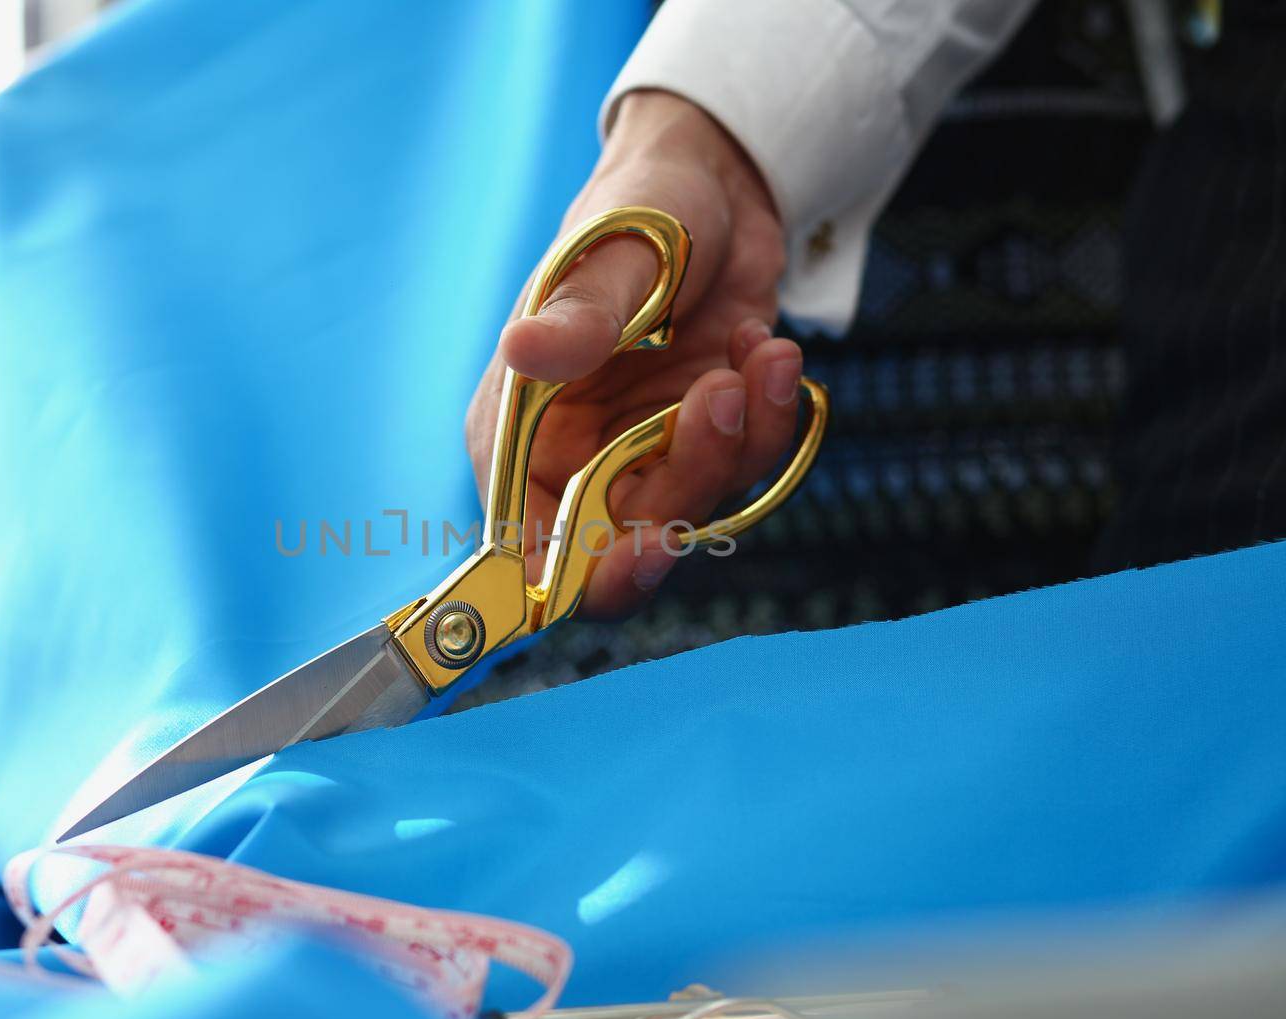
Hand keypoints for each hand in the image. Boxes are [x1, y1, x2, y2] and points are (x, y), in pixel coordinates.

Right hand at [465, 90, 804, 616]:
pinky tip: (765, 350)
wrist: (716, 182)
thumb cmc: (642, 206)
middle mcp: (572, 457)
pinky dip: (767, 418)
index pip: (531, 546)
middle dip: (687, 480)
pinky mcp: (698, 439)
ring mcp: (639, 452)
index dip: (583, 569)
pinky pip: (741, 470)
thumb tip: (523, 349)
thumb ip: (579, 318)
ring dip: (738, 437)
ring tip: (755, 349)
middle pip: (624, 544)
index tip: (651, 544)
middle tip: (723, 399)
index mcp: (518, 432)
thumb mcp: (614, 255)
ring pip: (694, 508)